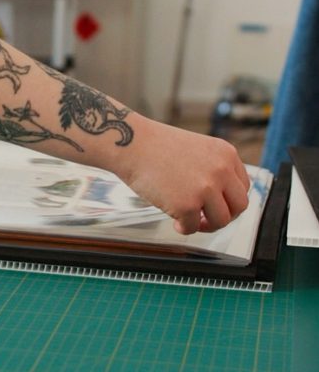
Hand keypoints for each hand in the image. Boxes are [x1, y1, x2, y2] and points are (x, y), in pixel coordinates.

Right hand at [115, 117, 250, 234]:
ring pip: (221, 220)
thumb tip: (218, 197)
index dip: (229, 199)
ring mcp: (205, 188)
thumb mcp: (195, 148)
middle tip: (207, 217)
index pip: (242, 186)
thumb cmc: (153, 145)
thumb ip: (212, 168)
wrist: (129, 142)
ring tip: (191, 221)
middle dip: (224, 215)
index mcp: (225, 154)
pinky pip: (192, 227)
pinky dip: (184, 228)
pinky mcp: (187, 205)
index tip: (217, 204)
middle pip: (239, 206)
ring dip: (206, 225)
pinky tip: (174, 220)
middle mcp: (221, 170)